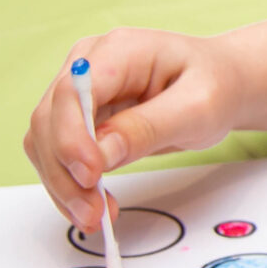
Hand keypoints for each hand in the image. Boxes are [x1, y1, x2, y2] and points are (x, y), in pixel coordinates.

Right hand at [22, 29, 248, 230]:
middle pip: (49, 119)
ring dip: (63, 185)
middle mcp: (87, 65)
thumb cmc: (214, 86)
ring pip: (45, 142)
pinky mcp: (80, 118)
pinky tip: (92, 207)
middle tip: (94, 213)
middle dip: (65, 171)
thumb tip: (100, 155)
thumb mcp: (198, 107)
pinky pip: (58, 155)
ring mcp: (80, 91)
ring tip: (96, 217)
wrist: (221, 84)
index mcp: (119, 50)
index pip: (73, 90)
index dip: (72, 136)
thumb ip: (149, 127)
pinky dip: (69, 185)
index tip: (91, 176)